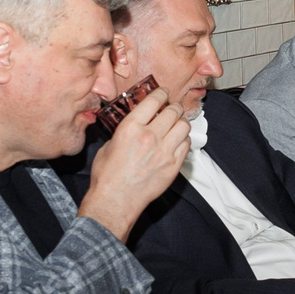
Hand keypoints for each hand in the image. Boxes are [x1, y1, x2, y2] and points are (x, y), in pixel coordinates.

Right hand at [77, 88, 189, 240]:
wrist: (115, 200)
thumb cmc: (108, 176)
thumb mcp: (109, 145)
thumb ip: (125, 131)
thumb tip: (136, 124)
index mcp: (131, 128)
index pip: (154, 101)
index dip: (161, 93)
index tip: (163, 93)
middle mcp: (150, 136)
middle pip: (173, 111)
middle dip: (174, 107)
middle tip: (172, 108)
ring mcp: (164, 152)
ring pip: (184, 126)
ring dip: (181, 122)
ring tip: (176, 124)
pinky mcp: (173, 166)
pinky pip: (187, 145)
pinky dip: (184, 140)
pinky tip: (177, 142)